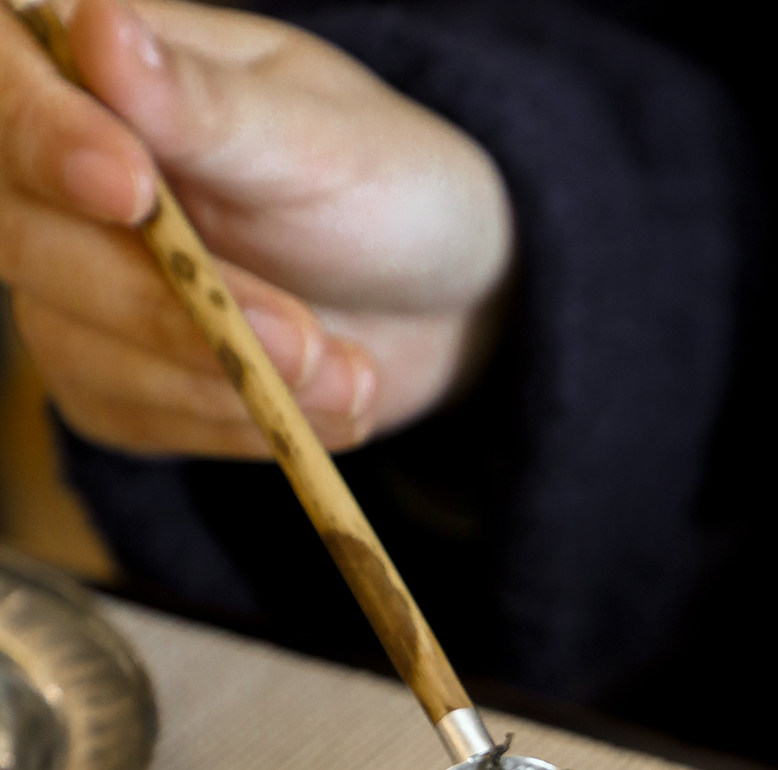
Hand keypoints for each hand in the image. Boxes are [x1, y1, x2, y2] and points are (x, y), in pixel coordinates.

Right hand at [0, 0, 513, 455]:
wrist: (438, 301)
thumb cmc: (383, 189)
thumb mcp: (323, 140)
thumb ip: (212, 106)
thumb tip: (100, 29)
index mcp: (94, 67)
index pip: (5, 84)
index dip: (44, 139)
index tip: (132, 192)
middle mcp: (54, 174)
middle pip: (27, 238)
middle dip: (172, 307)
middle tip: (306, 340)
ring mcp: (70, 281)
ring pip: (82, 348)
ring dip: (227, 382)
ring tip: (353, 376)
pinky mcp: (110, 377)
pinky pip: (135, 418)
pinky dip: (237, 425)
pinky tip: (325, 406)